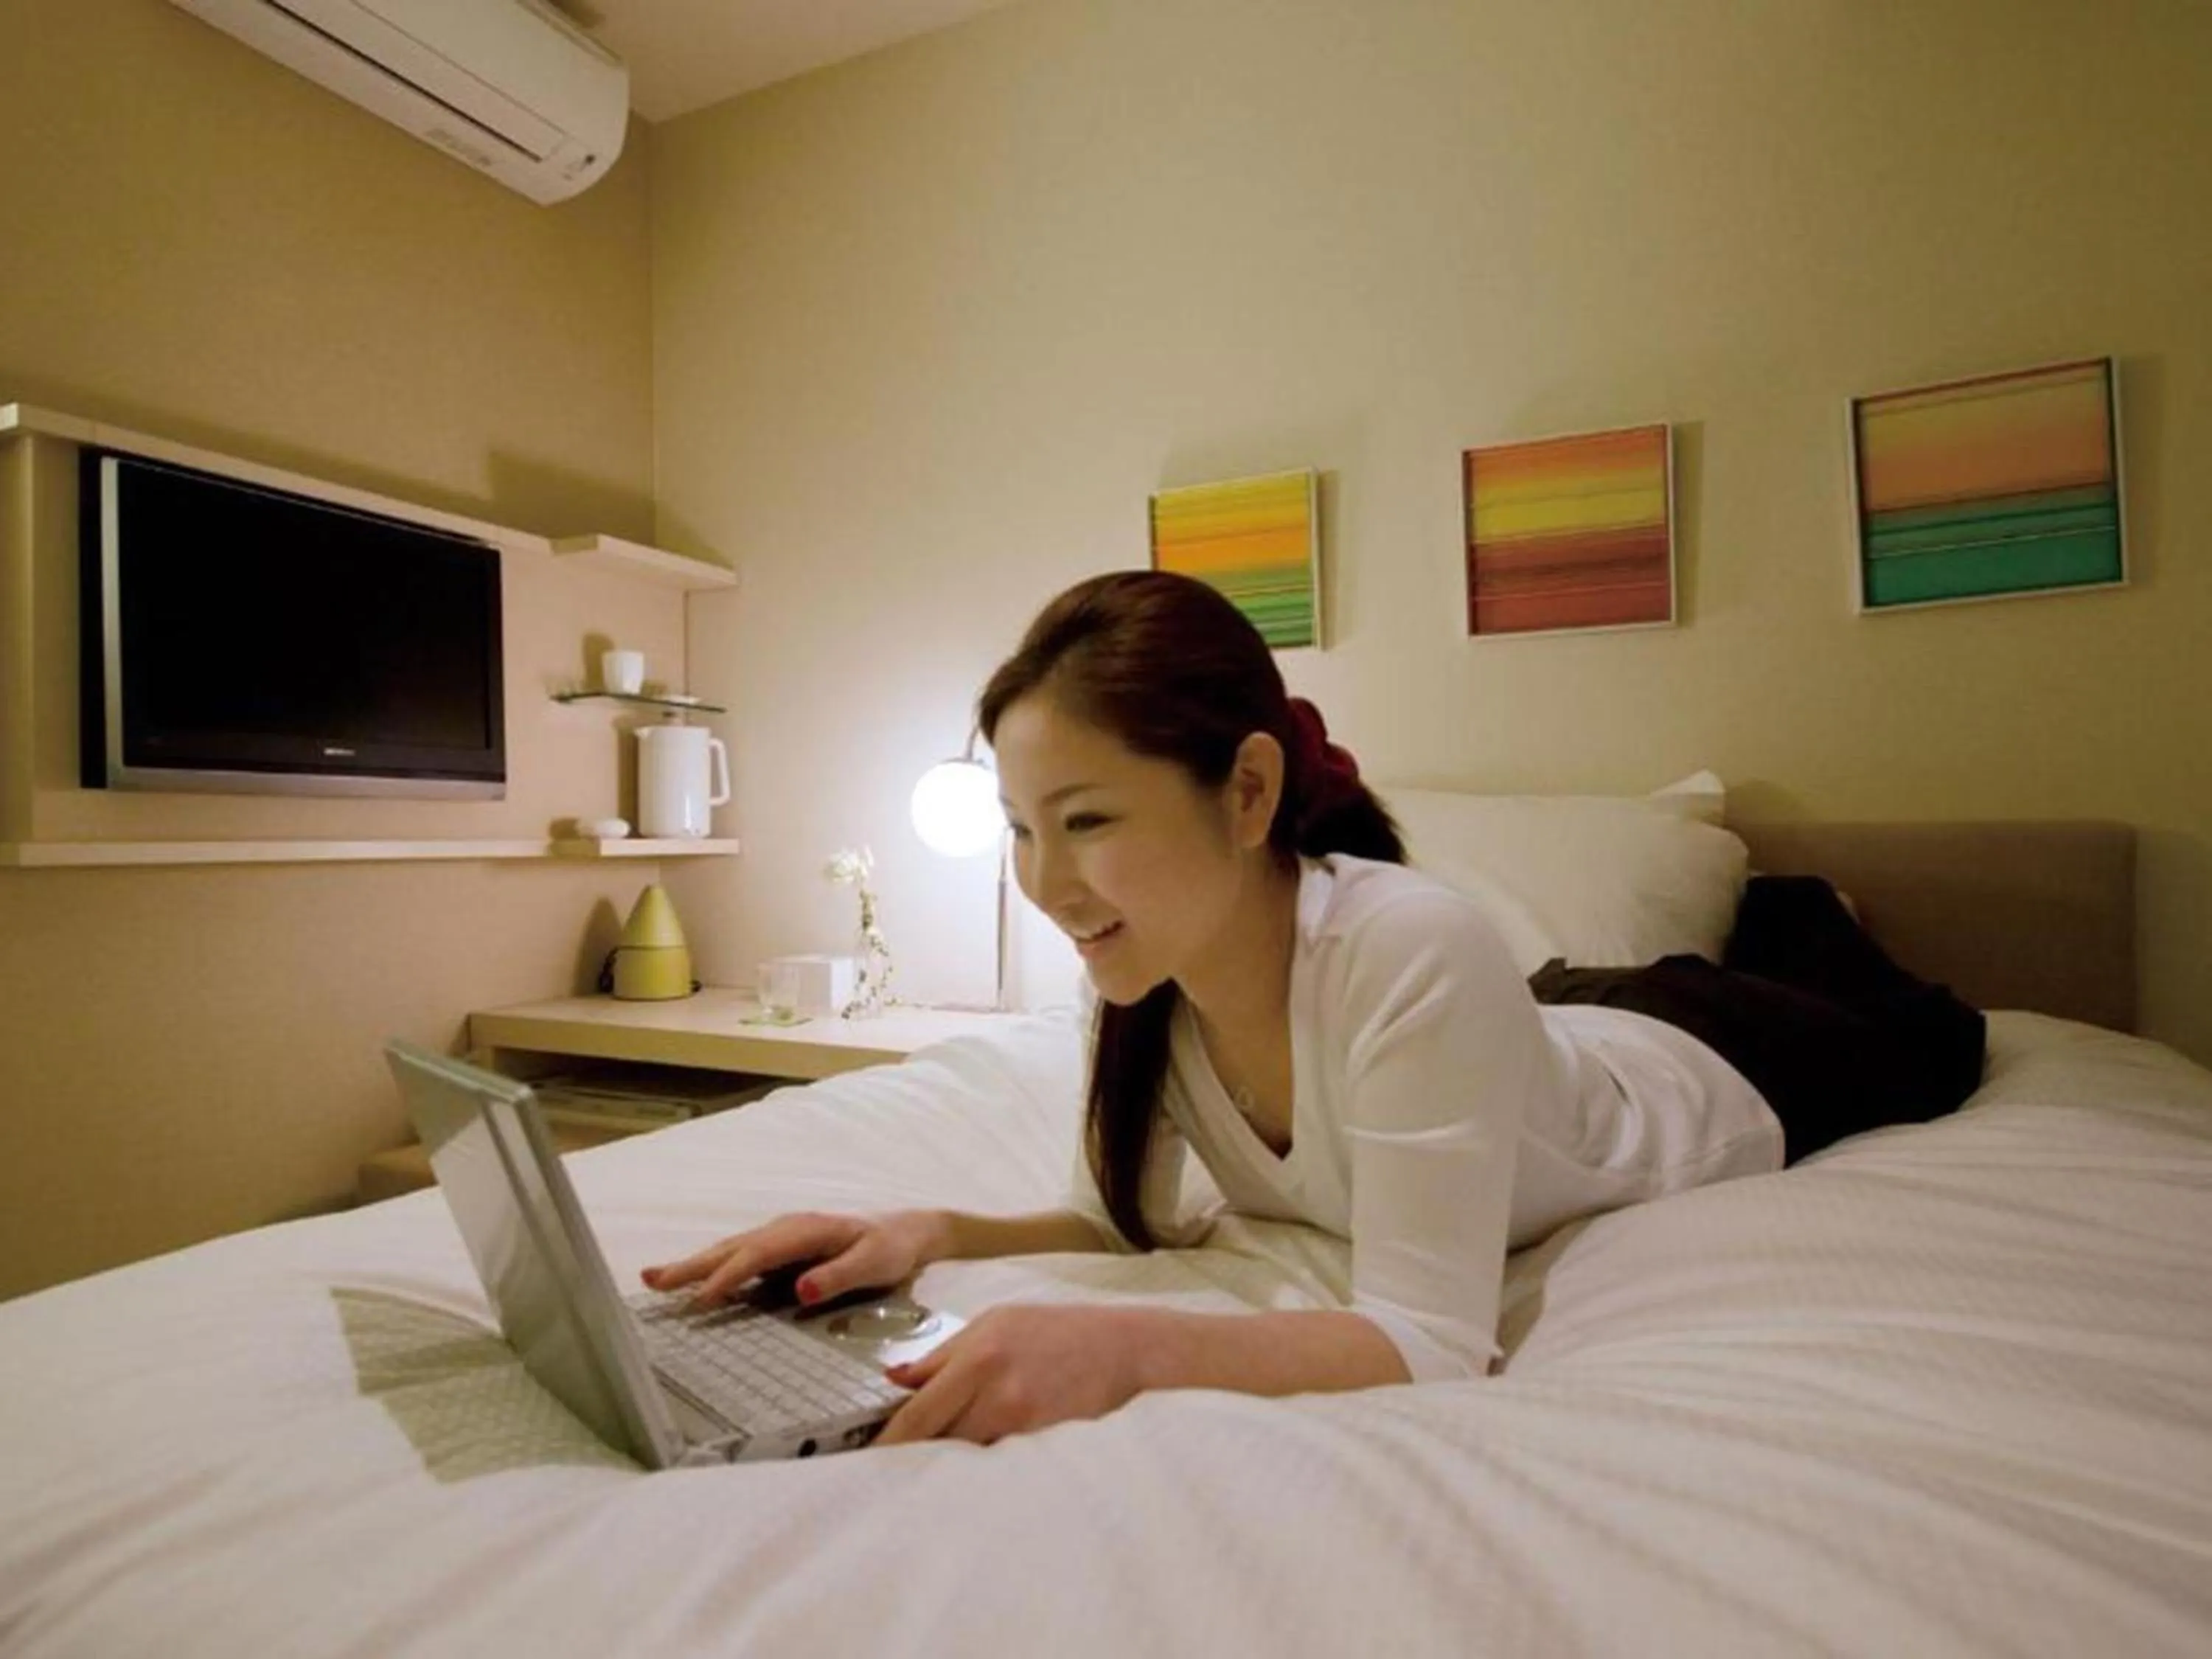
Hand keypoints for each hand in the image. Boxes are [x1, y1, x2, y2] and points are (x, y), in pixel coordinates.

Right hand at [641, 1209, 942, 1308]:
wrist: (908, 1232)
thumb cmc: (892, 1247)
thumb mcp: (875, 1263)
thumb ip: (839, 1275)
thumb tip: (800, 1291)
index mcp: (805, 1229)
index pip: (758, 1253)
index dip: (728, 1275)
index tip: (701, 1300)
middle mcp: (787, 1228)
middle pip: (733, 1247)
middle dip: (692, 1265)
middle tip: (652, 1281)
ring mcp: (782, 1237)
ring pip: (731, 1250)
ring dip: (694, 1265)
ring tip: (654, 1278)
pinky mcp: (781, 1251)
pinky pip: (740, 1258)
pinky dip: (712, 1268)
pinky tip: (691, 1282)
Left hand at [874, 1303, 1147, 1446]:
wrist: (1123, 1347)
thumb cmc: (1055, 1331)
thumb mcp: (996, 1323)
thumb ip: (942, 1355)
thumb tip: (894, 1380)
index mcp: (978, 1356)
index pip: (918, 1413)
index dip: (887, 1444)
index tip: (865, 1461)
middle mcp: (996, 1391)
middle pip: (936, 1443)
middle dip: (912, 1457)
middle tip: (888, 1469)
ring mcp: (1021, 1422)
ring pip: (965, 1457)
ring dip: (947, 1462)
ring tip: (931, 1465)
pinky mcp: (1042, 1442)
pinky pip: (996, 1462)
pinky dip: (982, 1464)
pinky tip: (977, 1463)